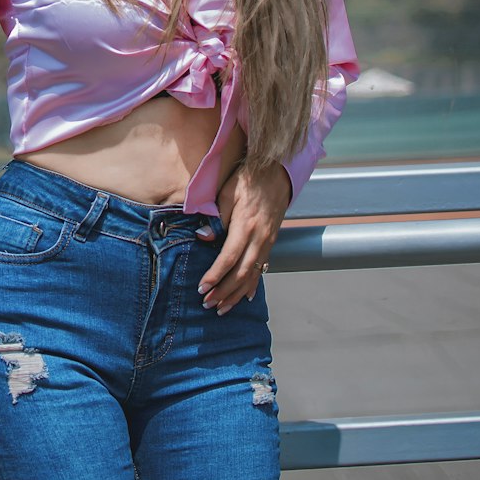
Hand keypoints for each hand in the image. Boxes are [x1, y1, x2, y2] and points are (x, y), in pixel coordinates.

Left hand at [196, 160, 291, 313]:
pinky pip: (262, 267)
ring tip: (222, 307)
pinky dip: (253, 284)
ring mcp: (268, 241)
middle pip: (242, 272)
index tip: (202, 288)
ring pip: (253, 274)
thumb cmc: (247, 180)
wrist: (276, 172)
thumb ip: (217, 218)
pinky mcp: (271, 241)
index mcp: (246, 226)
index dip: (215, 275)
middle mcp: (259, 237)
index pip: (229, 258)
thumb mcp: (227, 193)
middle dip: (224, 291)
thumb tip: (203, 237)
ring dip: (236, 293)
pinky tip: (245, 297)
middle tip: (208, 304)